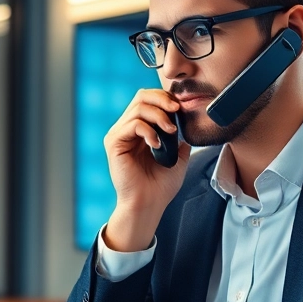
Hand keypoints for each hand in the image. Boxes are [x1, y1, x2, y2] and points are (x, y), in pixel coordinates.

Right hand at [102, 90, 192, 251]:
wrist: (148, 204)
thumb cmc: (160, 185)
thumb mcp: (178, 157)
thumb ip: (180, 138)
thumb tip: (188, 123)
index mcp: (139, 130)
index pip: (149, 100)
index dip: (165, 99)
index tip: (182, 108)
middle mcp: (126, 129)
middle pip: (141, 97)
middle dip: (162, 100)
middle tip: (177, 110)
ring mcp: (118, 135)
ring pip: (138, 108)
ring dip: (159, 116)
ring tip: (170, 132)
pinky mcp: (114, 143)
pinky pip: (132, 124)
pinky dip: (148, 130)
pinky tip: (157, 145)